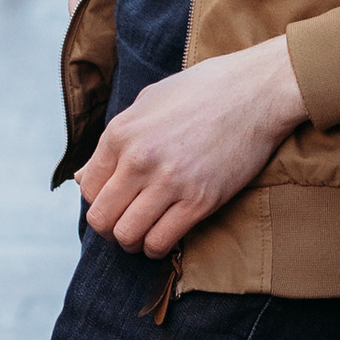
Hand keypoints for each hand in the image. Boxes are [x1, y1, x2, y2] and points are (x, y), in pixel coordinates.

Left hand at [78, 39, 306, 257]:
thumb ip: (114, 141)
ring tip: (143, 234)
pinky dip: (156, 248)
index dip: (99, 201)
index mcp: (121, 133)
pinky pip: (161, 241)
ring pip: (127, 235)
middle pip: (101, 218)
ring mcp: (169, 182)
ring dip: (132, 242)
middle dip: (109, 228)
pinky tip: (163, 238)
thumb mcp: (148, 102)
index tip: (116, 201)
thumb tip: (83, 176)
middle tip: (126, 223)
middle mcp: (139, 160)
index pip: (88, 189)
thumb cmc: (203, 91)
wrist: (255, 91)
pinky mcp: (199, 200)